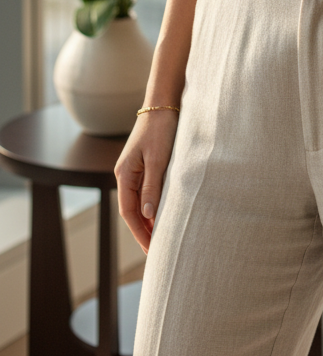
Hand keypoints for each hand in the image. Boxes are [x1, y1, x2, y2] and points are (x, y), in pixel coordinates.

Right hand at [114, 109, 179, 253]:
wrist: (164, 103)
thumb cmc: (161, 129)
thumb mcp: (157, 159)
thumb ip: (152, 186)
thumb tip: (148, 216)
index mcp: (124, 174)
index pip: (129, 212)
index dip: (140, 233)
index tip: (152, 250)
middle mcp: (126, 175)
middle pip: (132, 211)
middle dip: (144, 231)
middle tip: (158, 251)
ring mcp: (135, 170)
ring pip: (140, 203)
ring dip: (149, 220)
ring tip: (162, 238)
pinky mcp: (145, 165)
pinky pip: (146, 192)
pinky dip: (153, 206)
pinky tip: (164, 214)